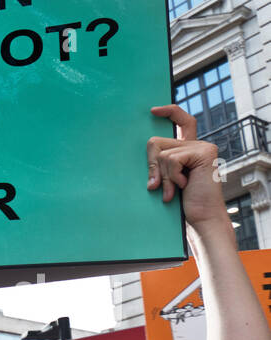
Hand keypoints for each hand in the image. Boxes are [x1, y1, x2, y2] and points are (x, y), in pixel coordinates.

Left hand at [147, 105, 226, 229]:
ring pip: (162, 153)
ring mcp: (202, 147)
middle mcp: (198, 144)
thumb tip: (147, 148)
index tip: (153, 111)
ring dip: (161, 176)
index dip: (169, 112)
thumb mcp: (165, 179)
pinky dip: (170, 176)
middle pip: (156, 142)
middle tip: (157, 186)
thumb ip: (159, 164)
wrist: (201, 217)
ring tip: (173, 190)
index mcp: (190, 149)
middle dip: (151, 166)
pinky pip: (171, 159)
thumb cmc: (182, 203)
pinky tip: (183, 186)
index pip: (183, 120)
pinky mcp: (204, 153)